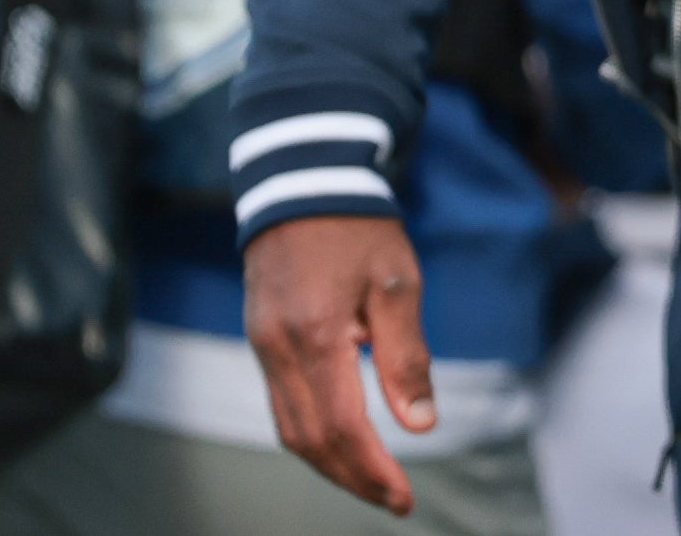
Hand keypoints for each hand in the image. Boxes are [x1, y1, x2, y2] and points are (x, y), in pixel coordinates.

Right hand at [246, 214, 435, 514]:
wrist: (303, 181)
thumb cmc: (359, 229)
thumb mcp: (397, 284)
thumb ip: (406, 357)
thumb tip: (419, 425)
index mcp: (315, 337)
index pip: (340, 427)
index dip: (371, 470)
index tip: (403, 497)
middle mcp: (278, 350)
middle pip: (309, 440)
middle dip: (351, 477)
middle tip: (393, 499)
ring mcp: (262, 346)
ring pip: (289, 429)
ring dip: (330, 463)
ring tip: (373, 480)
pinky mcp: (261, 340)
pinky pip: (282, 404)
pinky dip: (312, 433)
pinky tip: (344, 440)